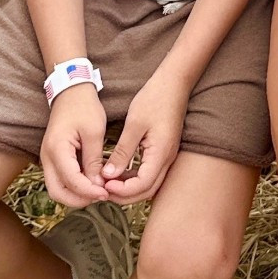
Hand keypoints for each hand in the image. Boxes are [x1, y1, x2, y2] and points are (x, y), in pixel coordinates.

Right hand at [40, 86, 108, 206]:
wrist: (71, 91)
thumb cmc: (84, 107)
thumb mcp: (94, 132)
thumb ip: (94, 160)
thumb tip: (98, 185)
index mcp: (57, 149)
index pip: (71, 181)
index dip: (89, 191)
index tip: (107, 193)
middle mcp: (47, 157)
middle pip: (57, 192)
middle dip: (79, 200)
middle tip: (101, 196)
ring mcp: (47, 159)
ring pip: (57, 189)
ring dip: (76, 195)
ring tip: (98, 191)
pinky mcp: (53, 158)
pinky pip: (60, 180)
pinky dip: (74, 186)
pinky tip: (92, 183)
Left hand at [100, 69, 185, 203]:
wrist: (174, 83)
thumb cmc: (154, 99)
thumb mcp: (134, 124)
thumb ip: (122, 152)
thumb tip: (108, 175)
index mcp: (161, 153)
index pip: (143, 184)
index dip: (123, 190)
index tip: (104, 185)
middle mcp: (168, 158)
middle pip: (147, 190)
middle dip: (125, 195)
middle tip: (103, 190)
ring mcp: (167, 155)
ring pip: (149, 184)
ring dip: (129, 188)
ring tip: (108, 183)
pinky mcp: (164, 151)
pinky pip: (150, 173)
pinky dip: (134, 178)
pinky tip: (119, 172)